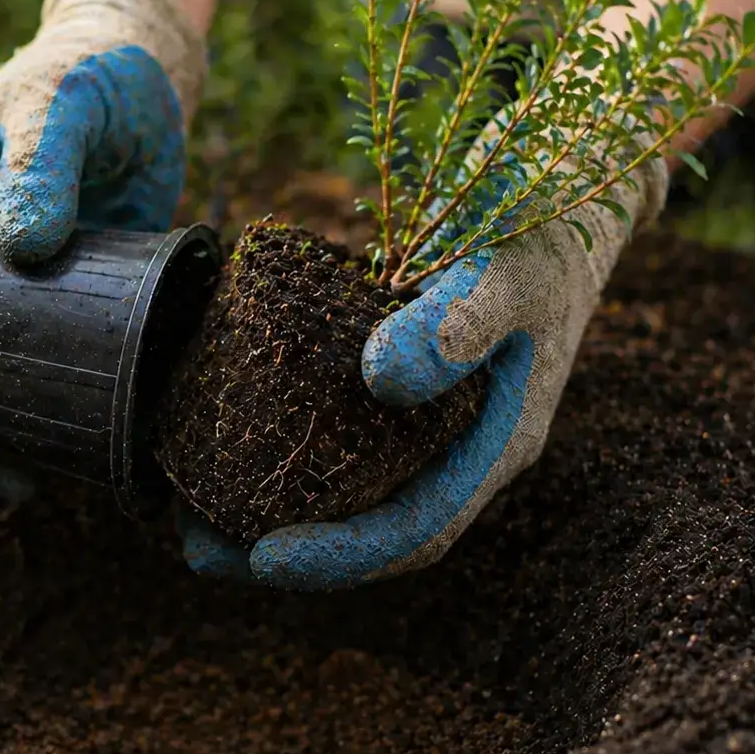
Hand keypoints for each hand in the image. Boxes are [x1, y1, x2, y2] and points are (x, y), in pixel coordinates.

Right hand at [0, 0, 205, 504]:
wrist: (146, 81)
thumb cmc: (86, 79)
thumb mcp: (59, 105)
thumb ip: (40, 164)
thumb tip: (24, 247)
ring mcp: (23, 291)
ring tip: (3, 490)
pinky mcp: (79, 306)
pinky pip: (54, 367)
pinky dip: (51, 412)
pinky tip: (62, 458)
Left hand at [179, 157, 668, 589]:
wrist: (561, 195)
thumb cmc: (541, 225)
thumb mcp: (508, 267)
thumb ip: (458, 323)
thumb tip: (381, 380)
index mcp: (498, 442)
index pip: (418, 528)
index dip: (341, 555)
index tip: (262, 558)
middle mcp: (463, 448)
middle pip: (376, 529)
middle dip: (290, 552)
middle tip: (197, 547)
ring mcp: (434, 423)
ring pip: (354, 493)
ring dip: (278, 510)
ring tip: (192, 511)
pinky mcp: (403, 391)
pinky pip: (342, 441)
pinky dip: (287, 451)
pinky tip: (228, 437)